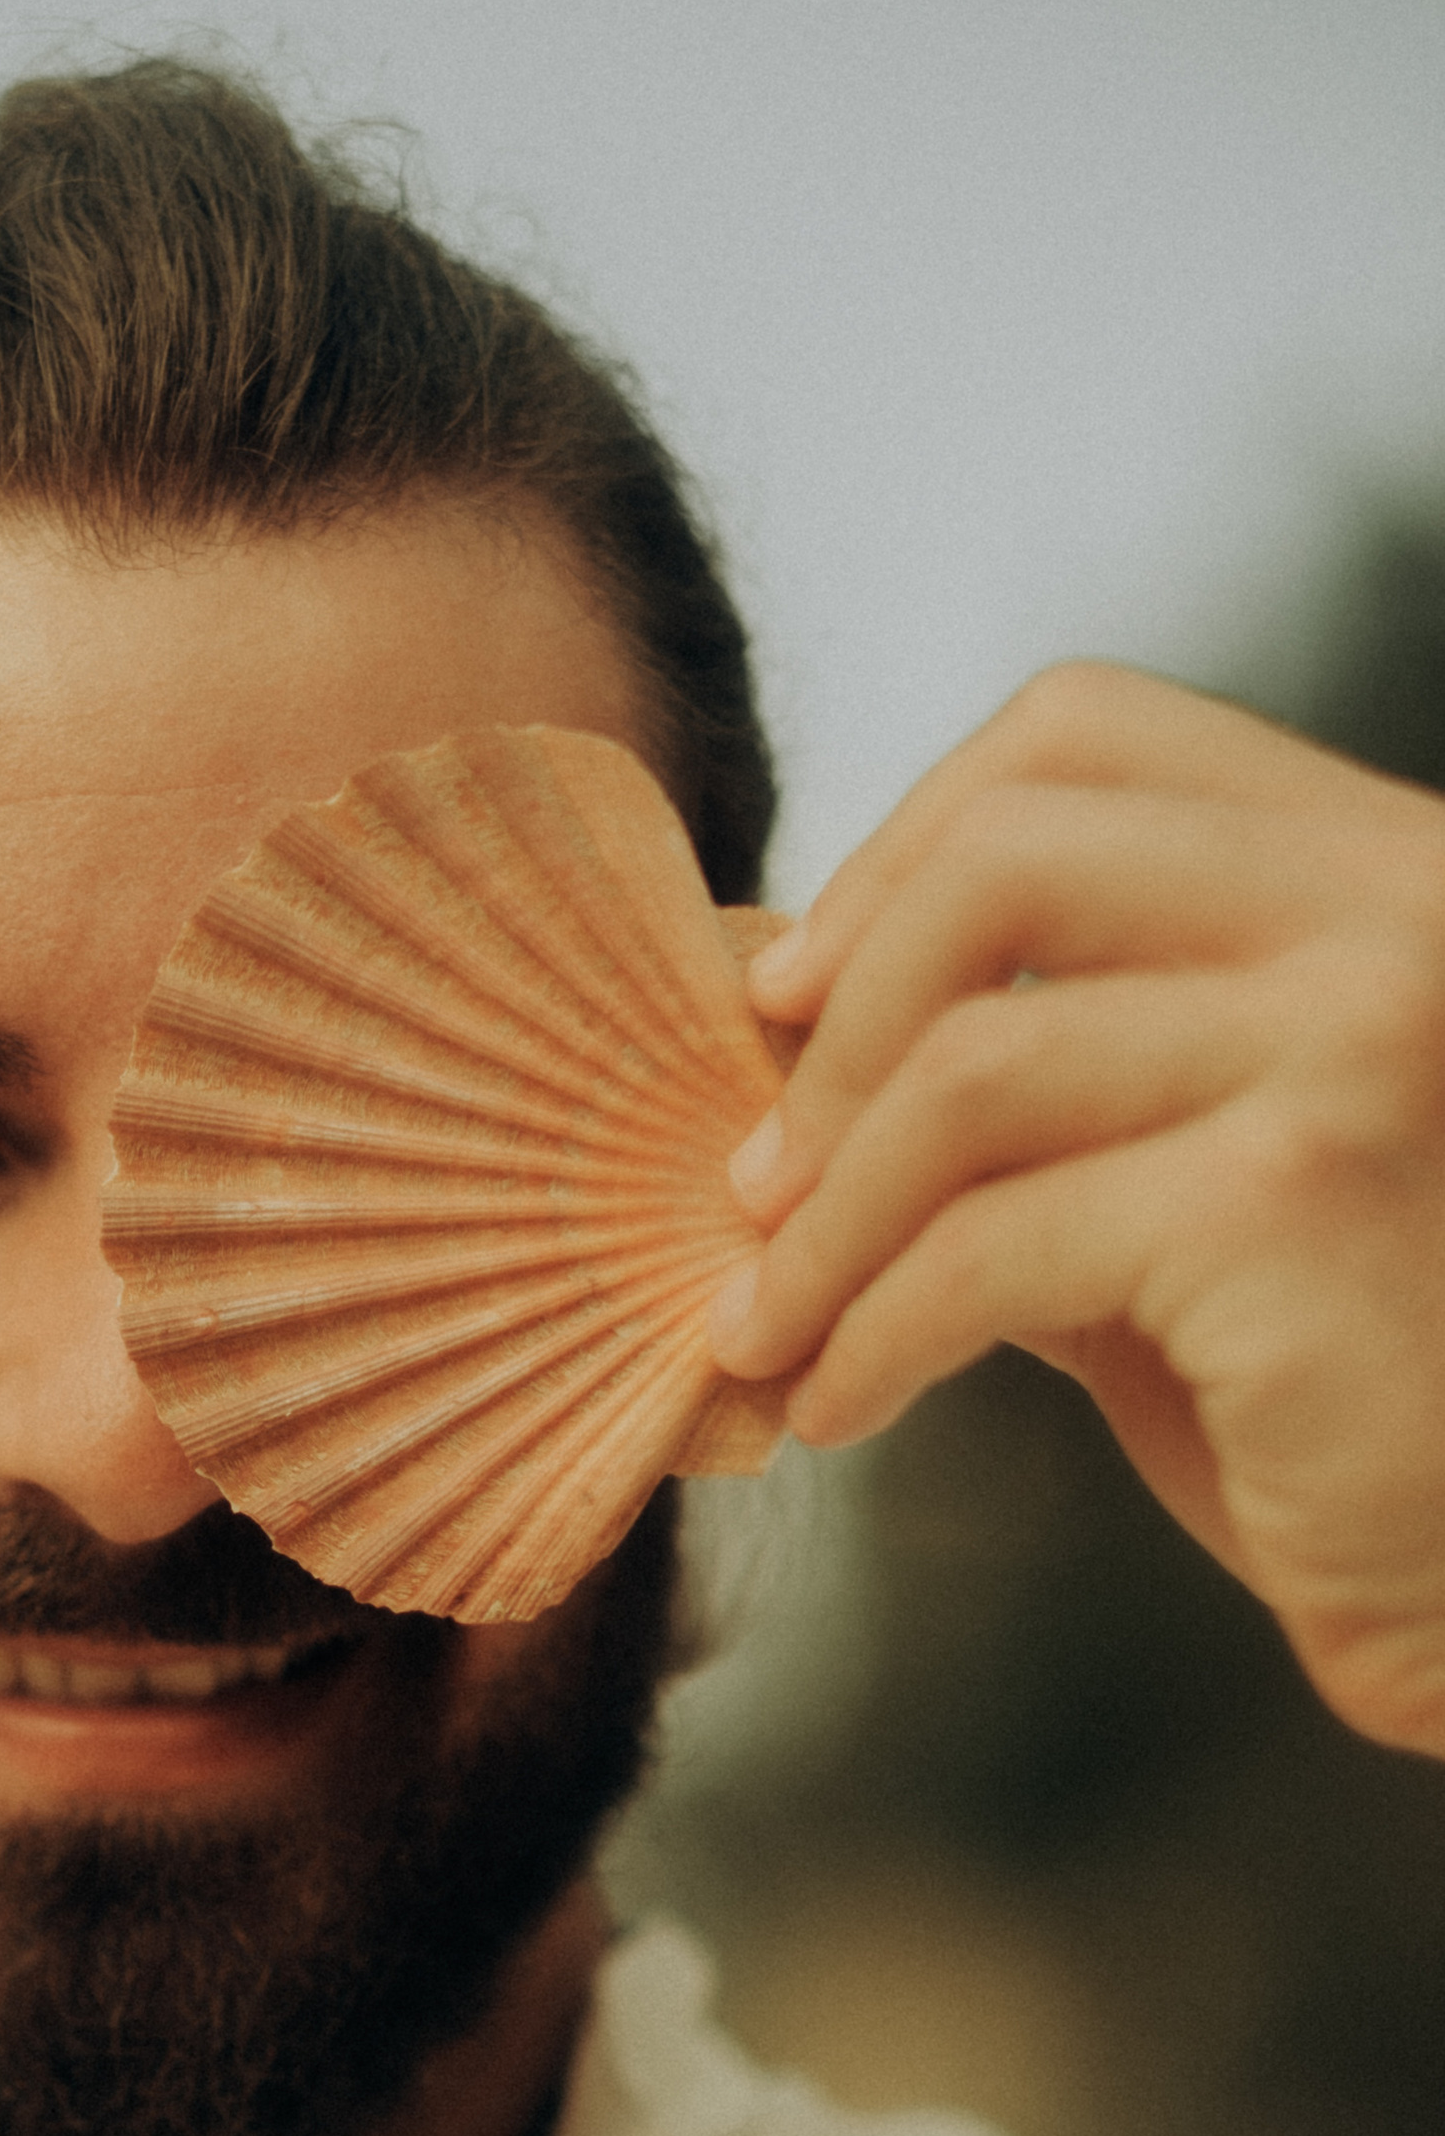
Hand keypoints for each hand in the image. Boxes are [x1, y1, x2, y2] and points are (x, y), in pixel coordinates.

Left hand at [710, 662, 1444, 1758]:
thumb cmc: (1333, 1385)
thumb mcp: (1176, 1169)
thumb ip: (1042, 1077)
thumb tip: (783, 1020)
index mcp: (1383, 865)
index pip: (1089, 734)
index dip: (901, 844)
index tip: (792, 989)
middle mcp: (1403, 906)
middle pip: (1013, 854)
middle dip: (840, 1022)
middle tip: (756, 1177)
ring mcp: (1361, 1036)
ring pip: (973, 1067)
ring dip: (825, 1218)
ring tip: (768, 1321)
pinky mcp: (1293, 1195)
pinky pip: (992, 1246)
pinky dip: (872, 1333)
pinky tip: (842, 1402)